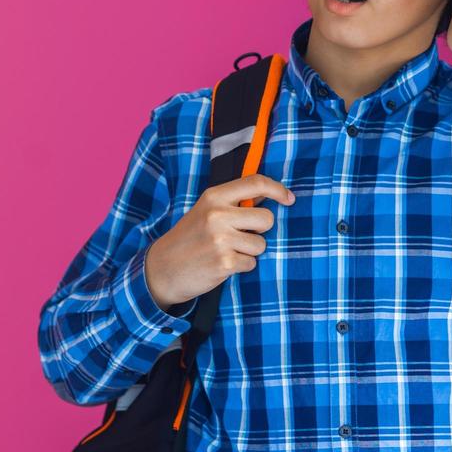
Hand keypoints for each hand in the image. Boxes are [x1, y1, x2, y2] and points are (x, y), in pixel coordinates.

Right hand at [144, 175, 294, 308]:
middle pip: (267, 219)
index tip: (289, 199)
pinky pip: (252, 263)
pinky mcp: (225, 263)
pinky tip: (223, 264)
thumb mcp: (207, 210)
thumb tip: (271, 196)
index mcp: (215, 196)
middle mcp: (218, 214)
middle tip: (241, 235)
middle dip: (260, 230)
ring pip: (261, 244)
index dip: (278, 189)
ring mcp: (221, 239)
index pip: (256, 183)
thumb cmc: (190, 237)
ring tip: (227, 251)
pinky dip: (242, 266)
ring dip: (249, 251)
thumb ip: (234, 202)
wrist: (162, 268)